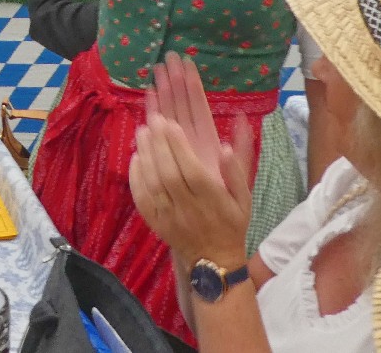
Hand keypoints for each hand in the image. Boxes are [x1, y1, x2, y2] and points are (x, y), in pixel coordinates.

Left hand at [130, 54, 252, 265]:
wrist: (215, 261)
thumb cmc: (232, 224)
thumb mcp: (244, 199)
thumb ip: (236, 172)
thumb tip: (226, 147)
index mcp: (211, 200)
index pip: (192, 171)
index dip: (179, 147)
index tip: (171, 124)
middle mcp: (188, 208)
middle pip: (169, 174)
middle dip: (159, 145)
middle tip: (153, 119)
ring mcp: (169, 217)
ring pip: (153, 184)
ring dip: (146, 156)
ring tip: (142, 131)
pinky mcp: (156, 224)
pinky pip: (142, 200)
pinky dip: (136, 178)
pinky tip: (136, 158)